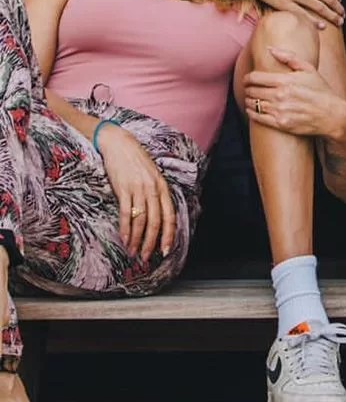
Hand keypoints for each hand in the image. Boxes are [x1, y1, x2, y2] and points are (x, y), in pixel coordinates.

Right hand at [97, 125, 176, 260]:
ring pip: (141, 220)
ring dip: (137, 240)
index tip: (165, 250)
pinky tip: (124, 239)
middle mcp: (153, 188)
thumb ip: (155, 193)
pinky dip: (126, 229)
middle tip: (147, 257)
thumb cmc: (136, 161)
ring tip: (134, 252)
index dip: (168, 234)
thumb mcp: (152, 175)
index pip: (169, 215)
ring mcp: (138, 188)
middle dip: (152, 242)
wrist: (119, 143)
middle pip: (155, 221)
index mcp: (162, 186)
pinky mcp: (123, 188)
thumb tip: (157, 216)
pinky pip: (126, 213)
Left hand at [244, 48, 345, 140]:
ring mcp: (280, 111)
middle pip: (253, 91)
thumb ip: (288, 57)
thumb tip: (270, 48)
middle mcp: (280, 95)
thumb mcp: (308, 69)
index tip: (247, 79)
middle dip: (248, 89)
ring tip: (249, 98)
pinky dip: (251, 113)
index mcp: (285, 80)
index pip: (255, 77)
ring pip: (254, 104)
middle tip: (248, 88)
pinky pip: (258, 118)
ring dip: (248, 100)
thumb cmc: (321, 90)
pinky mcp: (281, 124)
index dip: (247, 78)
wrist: (332, 114)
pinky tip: (251, 109)